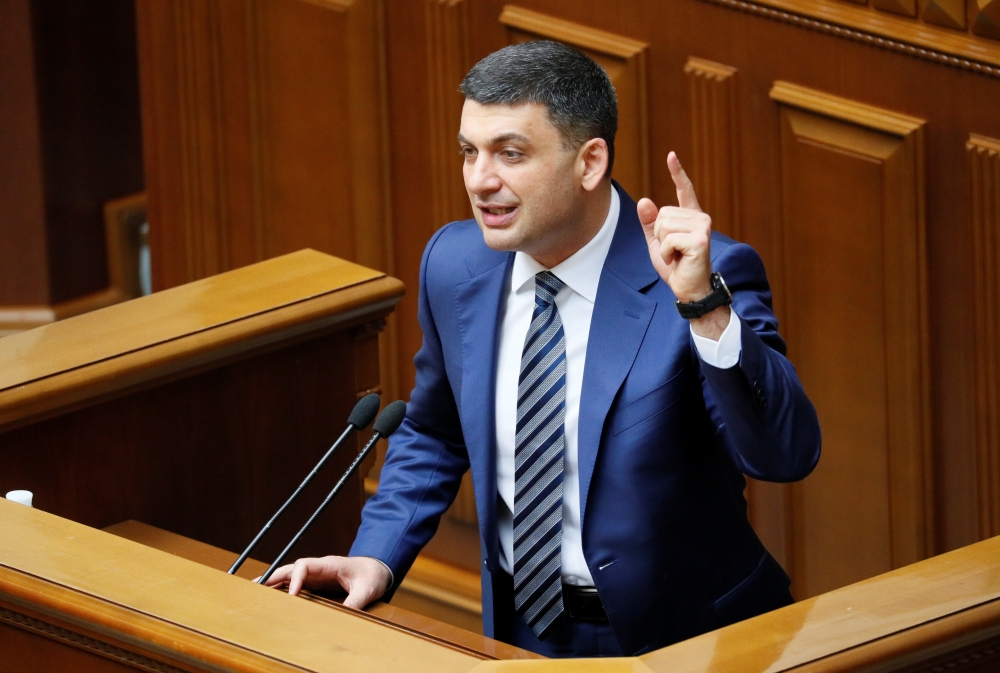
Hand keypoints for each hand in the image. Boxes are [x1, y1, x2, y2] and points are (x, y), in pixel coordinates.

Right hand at [258, 555, 390, 609]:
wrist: (378, 569)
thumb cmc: (372, 575)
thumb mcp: (367, 589)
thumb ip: (356, 601)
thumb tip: (345, 615)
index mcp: (329, 565)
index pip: (304, 566)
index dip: (295, 579)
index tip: (291, 595)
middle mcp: (319, 568)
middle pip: (291, 569)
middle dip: (273, 577)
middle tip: (255, 589)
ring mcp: (317, 575)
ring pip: (290, 575)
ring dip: (274, 582)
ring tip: (255, 593)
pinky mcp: (317, 583)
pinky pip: (296, 584)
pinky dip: (282, 589)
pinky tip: (272, 597)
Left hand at [637, 152, 713, 301]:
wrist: (688, 288)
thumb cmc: (676, 266)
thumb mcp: (657, 242)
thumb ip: (650, 223)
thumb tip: (644, 201)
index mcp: (690, 216)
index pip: (684, 190)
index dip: (677, 172)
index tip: (671, 155)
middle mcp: (700, 217)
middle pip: (662, 214)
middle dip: (659, 235)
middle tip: (673, 250)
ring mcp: (702, 227)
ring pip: (664, 225)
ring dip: (663, 244)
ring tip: (676, 255)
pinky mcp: (700, 239)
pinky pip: (669, 239)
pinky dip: (667, 252)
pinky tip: (678, 259)